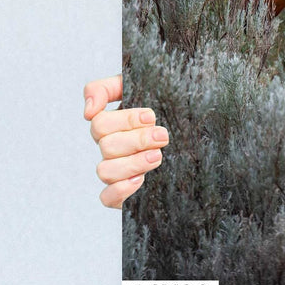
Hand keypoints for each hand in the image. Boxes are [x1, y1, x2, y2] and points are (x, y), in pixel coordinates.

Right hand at [84, 75, 167, 207]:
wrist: (196, 134)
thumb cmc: (166, 107)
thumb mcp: (140, 87)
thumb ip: (106, 88)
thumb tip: (88, 111)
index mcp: (112, 124)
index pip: (100, 122)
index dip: (126, 120)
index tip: (151, 116)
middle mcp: (111, 148)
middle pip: (107, 146)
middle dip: (137, 140)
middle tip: (162, 136)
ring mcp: (116, 170)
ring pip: (105, 171)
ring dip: (132, 163)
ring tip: (158, 156)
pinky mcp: (124, 192)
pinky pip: (107, 198)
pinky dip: (120, 190)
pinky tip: (141, 180)